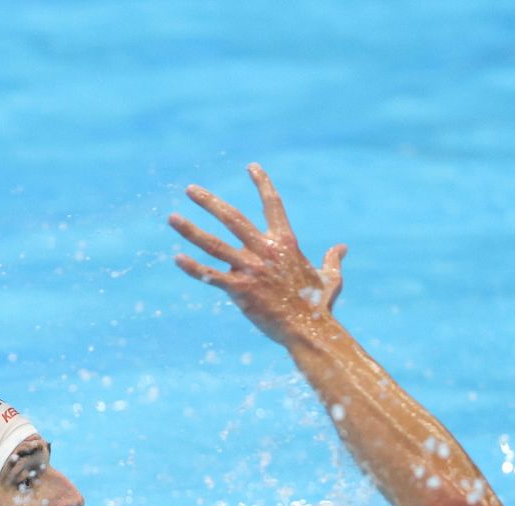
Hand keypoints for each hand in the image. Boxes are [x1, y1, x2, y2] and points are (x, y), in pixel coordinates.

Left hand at [169, 163, 345, 344]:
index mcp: (286, 243)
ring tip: (172, 218)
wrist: (309, 330)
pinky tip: (177, 259)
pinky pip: (211, 276)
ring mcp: (251, 269)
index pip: (273, 205)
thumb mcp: (331, 278)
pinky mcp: (240, 290)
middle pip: (232, 218)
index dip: (262, 184)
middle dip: (209, 202)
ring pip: (214, 244)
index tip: (251, 166)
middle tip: (190, 189)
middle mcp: (266, 250)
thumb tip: (342, 247)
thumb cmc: (319, 306)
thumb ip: (333, 260)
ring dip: (191, 230)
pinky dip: (193, 268)